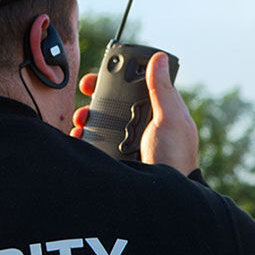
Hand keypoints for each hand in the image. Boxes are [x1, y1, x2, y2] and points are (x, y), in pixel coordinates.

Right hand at [71, 53, 198, 175]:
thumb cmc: (176, 157)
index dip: (117, 79)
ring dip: (87, 117)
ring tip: (81, 119)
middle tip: (85, 94)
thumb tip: (159, 58)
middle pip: (114, 103)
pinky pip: (95, 143)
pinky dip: (84, 138)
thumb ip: (162, 90)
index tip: (100, 75)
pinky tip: (78, 136)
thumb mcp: (170, 119)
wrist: (164, 197)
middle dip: (97, 97)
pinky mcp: (116, 158)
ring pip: (102, 122)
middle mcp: (142, 125)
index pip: (135, 87)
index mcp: (159, 112)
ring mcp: (128, 142)